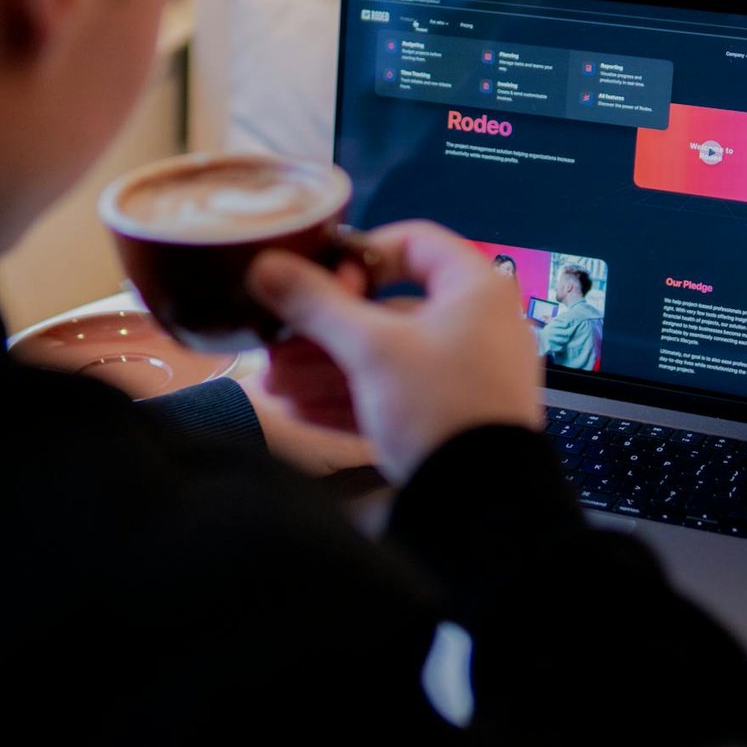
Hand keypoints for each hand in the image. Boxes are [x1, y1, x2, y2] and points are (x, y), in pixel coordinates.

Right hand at [248, 220, 542, 482]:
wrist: (480, 504)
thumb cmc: (439, 406)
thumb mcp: (370, 350)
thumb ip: (316, 305)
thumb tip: (265, 266)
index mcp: (476, 290)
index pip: (414, 242)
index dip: (361, 255)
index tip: (322, 279)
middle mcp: (479, 326)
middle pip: (389, 310)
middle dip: (325, 329)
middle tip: (278, 342)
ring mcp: (468, 375)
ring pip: (387, 358)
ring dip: (328, 368)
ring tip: (276, 385)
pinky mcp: (454, 417)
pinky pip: (398, 394)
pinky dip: (353, 397)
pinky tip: (301, 411)